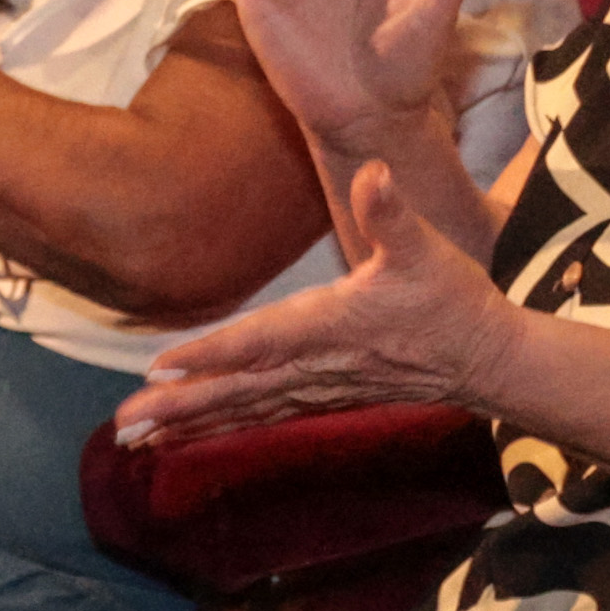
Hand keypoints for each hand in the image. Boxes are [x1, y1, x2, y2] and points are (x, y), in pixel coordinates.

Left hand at [110, 157, 517, 446]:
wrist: (486, 359)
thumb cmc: (453, 299)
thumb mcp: (427, 248)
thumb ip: (393, 212)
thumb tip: (375, 172)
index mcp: (333, 325)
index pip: (262, 341)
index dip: (213, 354)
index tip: (161, 366)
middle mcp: (317, 363)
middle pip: (238, 388)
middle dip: (180, 405)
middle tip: (123, 425)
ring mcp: (318, 387)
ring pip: (243, 409)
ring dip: (189, 422)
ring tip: (134, 438)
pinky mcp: (323, 396)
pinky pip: (261, 417)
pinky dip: (220, 426)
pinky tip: (187, 436)